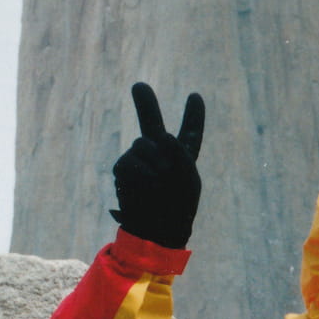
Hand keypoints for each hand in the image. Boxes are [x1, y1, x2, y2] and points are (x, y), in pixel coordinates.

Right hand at [110, 82, 205, 248]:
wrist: (155, 232)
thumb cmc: (177, 208)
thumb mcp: (189, 181)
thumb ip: (180, 153)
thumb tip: (162, 136)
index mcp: (183, 158)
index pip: (190, 133)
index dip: (193, 116)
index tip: (195, 97)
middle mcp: (160, 154)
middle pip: (152, 123)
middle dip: (145, 103)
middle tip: (139, 86)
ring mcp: (139, 159)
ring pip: (141, 144)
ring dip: (151, 163)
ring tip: (158, 185)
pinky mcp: (122, 170)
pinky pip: (128, 162)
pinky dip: (138, 174)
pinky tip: (143, 188)